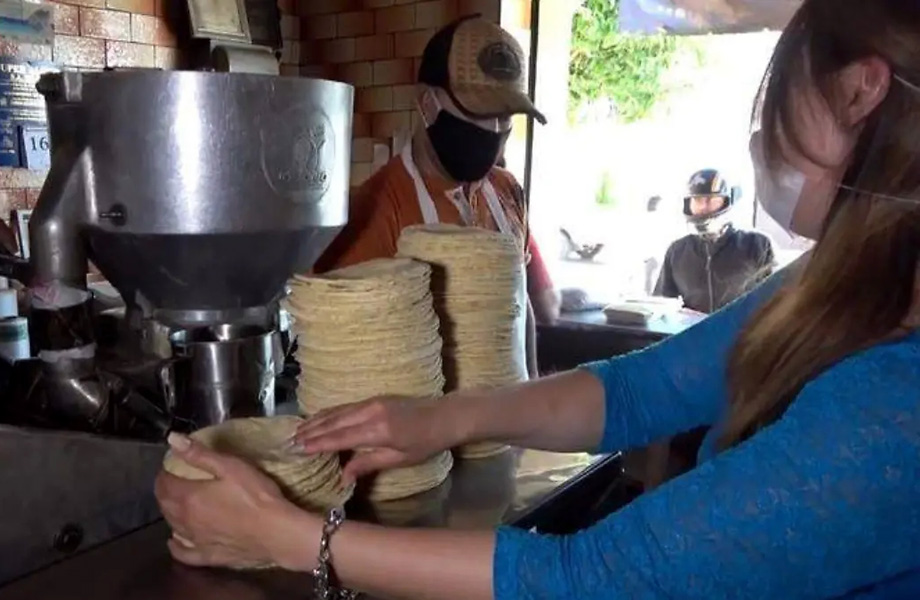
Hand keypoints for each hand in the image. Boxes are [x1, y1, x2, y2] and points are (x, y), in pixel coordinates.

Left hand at [155, 433, 316, 570]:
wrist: (276, 532)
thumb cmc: (256, 495)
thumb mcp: (231, 466)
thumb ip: (200, 454)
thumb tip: (172, 439)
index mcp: (188, 496)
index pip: (165, 482)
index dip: (166, 471)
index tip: (172, 465)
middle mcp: (185, 520)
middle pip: (165, 504)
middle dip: (165, 490)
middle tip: (173, 480)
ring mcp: (195, 540)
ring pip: (172, 525)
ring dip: (170, 512)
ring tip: (176, 503)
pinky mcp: (207, 556)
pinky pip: (183, 552)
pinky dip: (176, 546)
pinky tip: (175, 541)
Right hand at [295, 396, 461, 481]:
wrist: (446, 416)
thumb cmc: (426, 443)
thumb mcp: (399, 459)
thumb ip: (368, 464)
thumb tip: (342, 476)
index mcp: (377, 430)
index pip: (340, 437)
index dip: (318, 443)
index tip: (298, 449)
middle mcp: (370, 411)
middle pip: (334, 421)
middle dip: (311, 431)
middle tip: (289, 441)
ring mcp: (372, 402)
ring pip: (338, 411)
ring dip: (317, 420)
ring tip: (298, 431)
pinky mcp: (374, 398)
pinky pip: (346, 406)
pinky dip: (329, 413)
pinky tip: (319, 419)